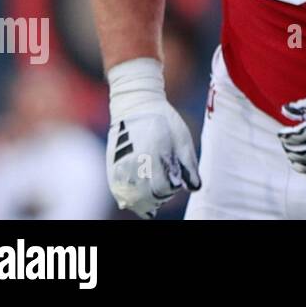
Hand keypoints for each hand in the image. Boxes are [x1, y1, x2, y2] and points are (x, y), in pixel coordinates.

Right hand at [105, 59, 200, 218]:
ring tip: (154, 191)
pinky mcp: (112, 169)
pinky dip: (130, 199)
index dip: (173, 188)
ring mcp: (120, 168)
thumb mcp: (183, 139)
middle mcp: (133, 164)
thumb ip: (188, 165)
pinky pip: (120, 193)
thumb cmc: (164, 121)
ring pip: (132, 200)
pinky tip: (140, 195)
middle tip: (167, 186)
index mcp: (153, 156)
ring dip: (145, 201)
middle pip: (147, 198)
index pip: (162, 188)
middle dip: (160, 197)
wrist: (136, 105)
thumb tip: (194, 188)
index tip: (176, 180)